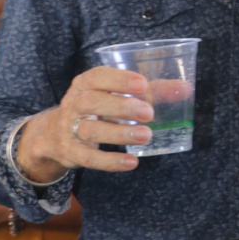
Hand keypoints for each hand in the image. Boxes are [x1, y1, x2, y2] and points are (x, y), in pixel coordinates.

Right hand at [16, 66, 154, 182]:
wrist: (52, 135)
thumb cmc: (97, 107)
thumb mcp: (117, 94)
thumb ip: (152, 91)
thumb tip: (186, 89)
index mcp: (85, 83)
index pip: (97, 76)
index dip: (119, 79)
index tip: (143, 84)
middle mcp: (74, 103)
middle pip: (93, 103)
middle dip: (122, 107)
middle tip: (149, 113)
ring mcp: (70, 129)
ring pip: (91, 130)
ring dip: (119, 133)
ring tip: (146, 135)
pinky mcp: (71, 152)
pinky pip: (89, 158)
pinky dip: (110, 161)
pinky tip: (131, 162)